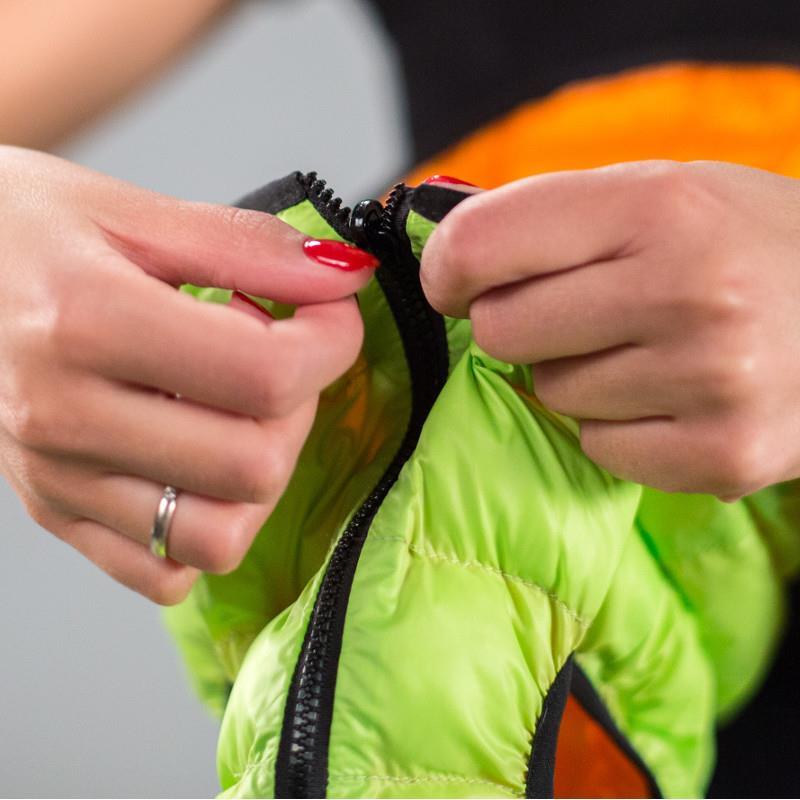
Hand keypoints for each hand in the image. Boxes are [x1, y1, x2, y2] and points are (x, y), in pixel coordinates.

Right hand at [0, 147, 375, 602]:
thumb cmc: (23, 229)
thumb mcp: (137, 214)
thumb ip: (251, 248)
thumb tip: (346, 275)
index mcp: (84, 323)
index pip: (266, 376)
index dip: (332, 343)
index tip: (330, 314)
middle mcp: (62, 417)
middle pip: (254, 465)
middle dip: (299, 407)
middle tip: (275, 356)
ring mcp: (56, 479)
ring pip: (219, 538)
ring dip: (260, 477)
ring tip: (235, 412)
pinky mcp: (54, 513)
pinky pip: (164, 574)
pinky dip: (206, 527)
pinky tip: (198, 462)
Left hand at [420, 160, 799, 500]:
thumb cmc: (750, 244)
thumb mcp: (666, 193)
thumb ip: (556, 218)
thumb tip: (447, 256)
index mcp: (661, 205)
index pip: (485, 243)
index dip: (450, 267)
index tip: (455, 281)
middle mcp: (688, 290)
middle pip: (502, 329)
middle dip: (522, 323)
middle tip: (582, 312)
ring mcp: (709, 380)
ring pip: (551, 393)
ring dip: (579, 375)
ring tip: (651, 349)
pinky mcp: (722, 455)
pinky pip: (597, 447)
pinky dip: (618, 428)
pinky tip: (672, 397)